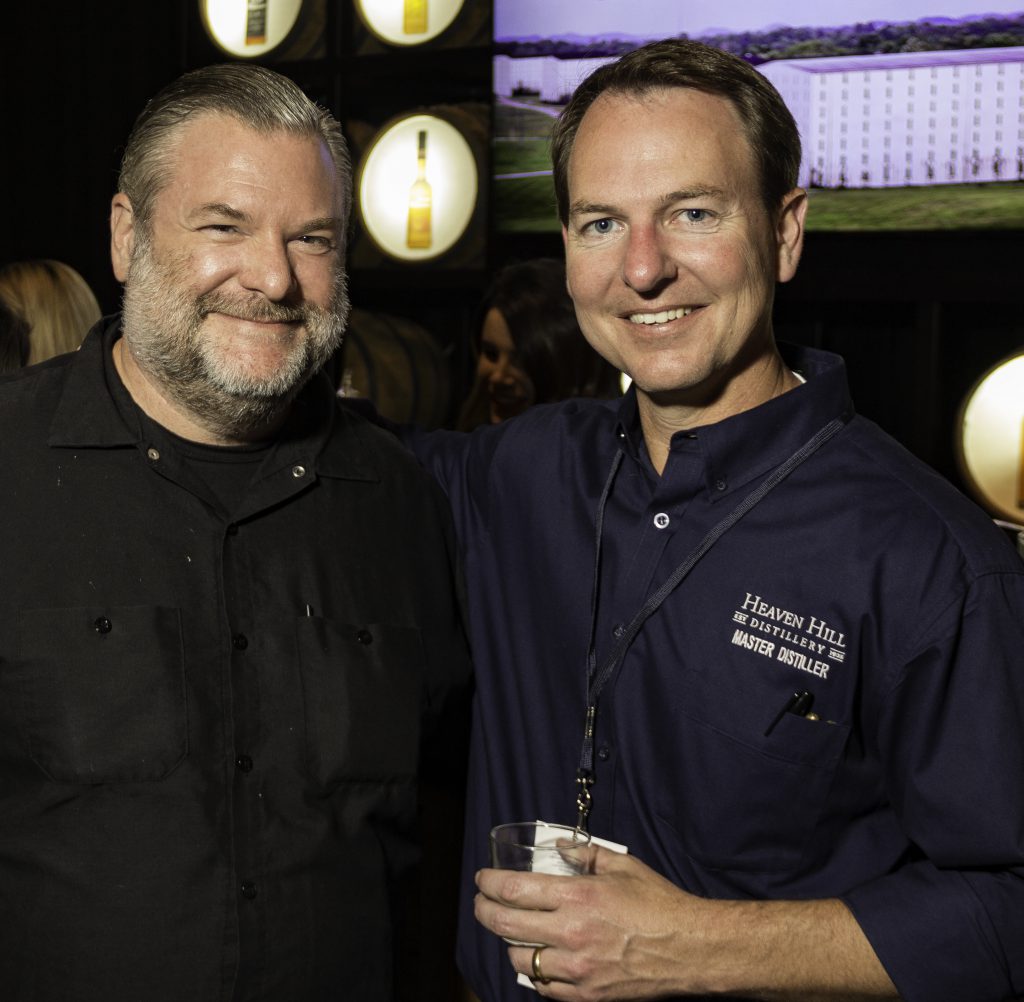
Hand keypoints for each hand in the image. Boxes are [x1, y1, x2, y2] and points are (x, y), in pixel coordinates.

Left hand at [475, 846, 698, 999]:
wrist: (690, 949)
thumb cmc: (659, 904)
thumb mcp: (622, 867)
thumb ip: (585, 855)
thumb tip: (557, 845)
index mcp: (577, 896)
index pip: (514, 890)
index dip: (489, 884)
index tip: (481, 879)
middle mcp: (571, 933)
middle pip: (505, 925)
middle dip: (484, 911)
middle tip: (481, 904)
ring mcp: (577, 969)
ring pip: (520, 960)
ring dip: (510, 944)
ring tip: (511, 933)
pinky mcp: (587, 995)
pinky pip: (545, 987)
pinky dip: (536, 973)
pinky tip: (538, 960)